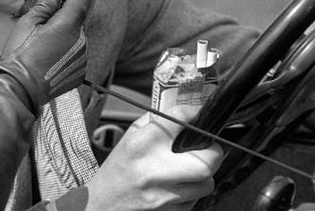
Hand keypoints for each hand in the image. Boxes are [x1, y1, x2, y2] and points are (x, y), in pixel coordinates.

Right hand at [0, 0, 90, 205]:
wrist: (19, 89)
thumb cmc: (20, 56)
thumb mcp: (28, 23)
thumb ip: (45, 3)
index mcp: (69, 26)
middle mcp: (81, 41)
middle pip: (77, 18)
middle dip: (63, 16)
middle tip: (41, 21)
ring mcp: (81, 58)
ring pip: (76, 37)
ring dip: (64, 35)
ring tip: (40, 44)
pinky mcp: (78, 72)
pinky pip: (75, 54)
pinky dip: (64, 52)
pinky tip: (46, 58)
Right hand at [82, 105, 222, 210]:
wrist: (101, 204)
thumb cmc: (116, 171)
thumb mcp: (128, 138)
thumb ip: (154, 123)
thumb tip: (182, 114)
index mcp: (141, 145)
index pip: (179, 120)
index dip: (194, 113)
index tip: (197, 114)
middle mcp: (154, 170)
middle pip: (206, 161)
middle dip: (213, 152)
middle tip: (207, 149)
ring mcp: (163, 195)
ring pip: (206, 184)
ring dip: (203, 175)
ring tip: (190, 170)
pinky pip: (196, 201)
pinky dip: (192, 192)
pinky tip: (178, 187)